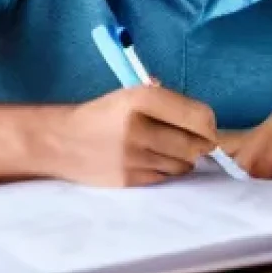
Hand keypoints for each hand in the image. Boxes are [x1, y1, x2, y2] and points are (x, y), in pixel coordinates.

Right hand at [47, 85, 216, 187]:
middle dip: (201, 143)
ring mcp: (133, 157)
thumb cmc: (105, 112)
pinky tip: (156, 160)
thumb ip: (167, 100)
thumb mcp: (132, 92)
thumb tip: (204, 118)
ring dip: (185, 158)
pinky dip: (168, 170)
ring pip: (182, 164)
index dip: (209, 123)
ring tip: (172, 148)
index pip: (197, 115)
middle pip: (194, 144)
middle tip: (197, 140)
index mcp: (142, 98)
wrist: (62, 140)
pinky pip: (165, 178)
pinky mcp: (128, 180)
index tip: (207, 125)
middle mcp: (139, 128)